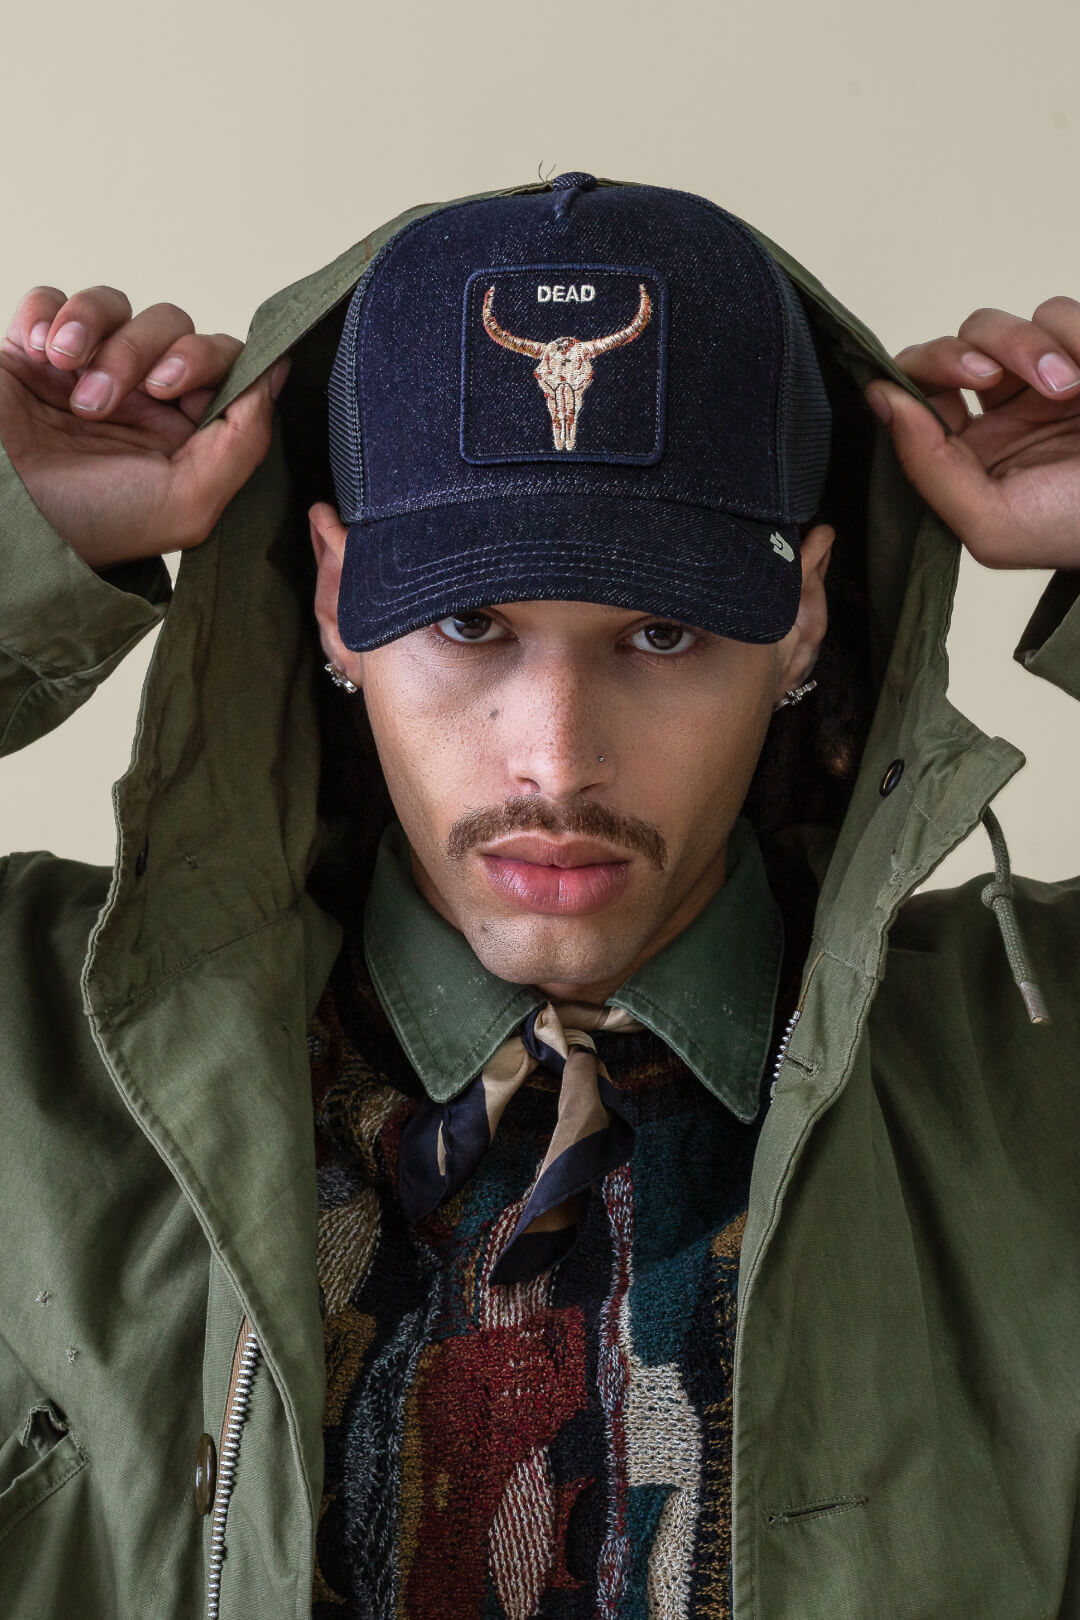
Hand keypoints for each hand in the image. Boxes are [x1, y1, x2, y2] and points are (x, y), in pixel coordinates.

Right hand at [0, 285, 287, 568]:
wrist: (0, 519)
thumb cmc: (91, 523)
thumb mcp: (188, 502)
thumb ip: (244, 440)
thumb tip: (276, 374)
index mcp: (184, 433)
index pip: (224, 363)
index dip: (208, 360)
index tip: (175, 388)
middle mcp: (142, 399)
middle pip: (173, 328)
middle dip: (143, 352)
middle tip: (107, 399)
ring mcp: (87, 370)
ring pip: (115, 306)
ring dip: (94, 334)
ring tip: (65, 375)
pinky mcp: (35, 351)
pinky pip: (54, 299)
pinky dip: (49, 315)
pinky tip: (38, 352)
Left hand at [865, 297, 1079, 569]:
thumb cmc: (1077, 528)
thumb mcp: (991, 525)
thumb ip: (927, 468)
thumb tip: (882, 400)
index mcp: (970, 457)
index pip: (915, 397)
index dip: (915, 378)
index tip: (934, 387)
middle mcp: (1002, 415)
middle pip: (949, 350)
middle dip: (960, 352)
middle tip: (986, 373)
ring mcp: (1046, 378)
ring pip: (1000, 325)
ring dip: (1027, 346)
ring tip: (1066, 388)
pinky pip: (1059, 313)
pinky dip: (1071, 336)